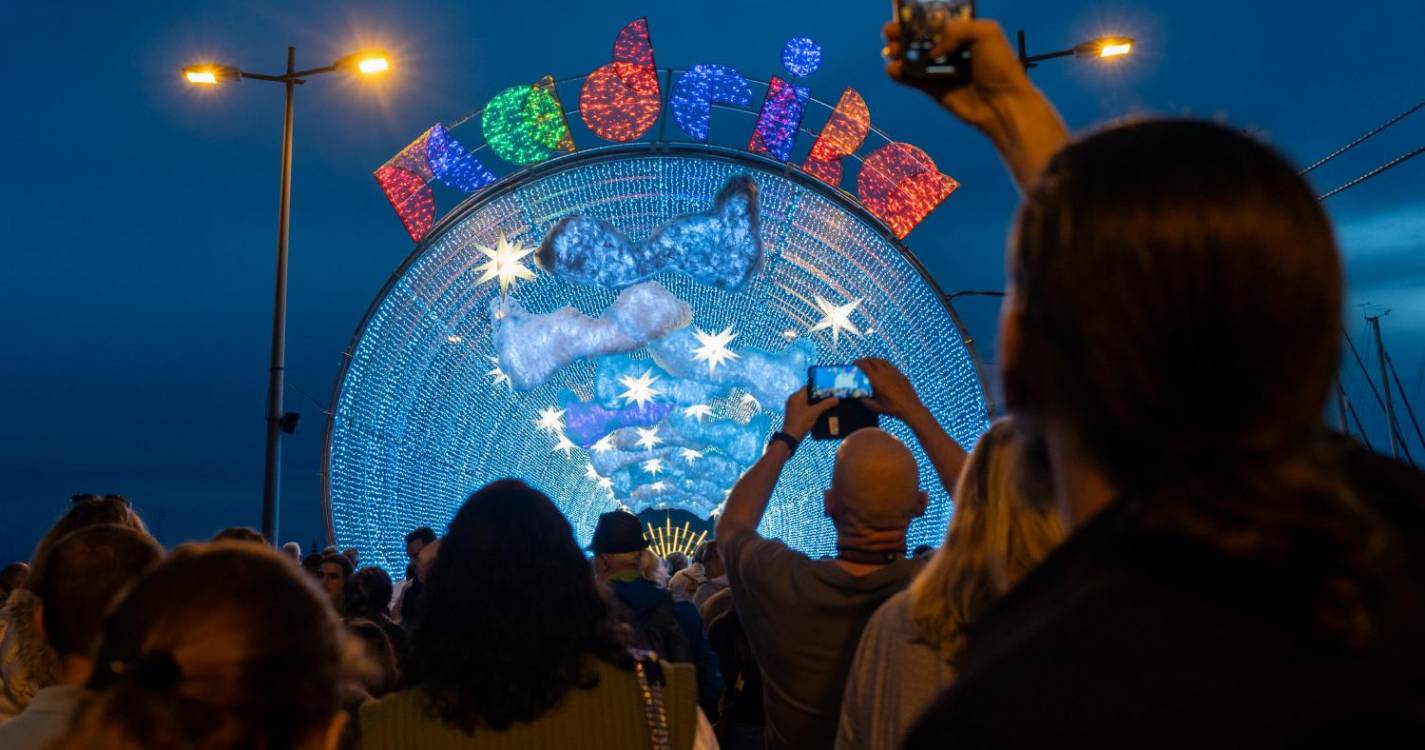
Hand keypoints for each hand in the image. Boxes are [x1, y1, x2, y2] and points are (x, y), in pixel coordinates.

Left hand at [782, 387, 838, 441]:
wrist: (790, 436)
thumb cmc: (801, 422)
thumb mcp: (815, 412)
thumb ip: (825, 405)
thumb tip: (836, 399)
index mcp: (796, 396)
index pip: (808, 387)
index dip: (818, 388)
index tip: (827, 390)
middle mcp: (793, 399)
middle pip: (807, 394)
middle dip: (818, 396)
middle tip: (828, 397)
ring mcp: (792, 406)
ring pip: (806, 401)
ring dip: (814, 403)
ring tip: (825, 404)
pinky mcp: (793, 413)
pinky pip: (803, 407)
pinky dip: (810, 408)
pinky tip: (818, 412)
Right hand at [857, 358, 928, 423]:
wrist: (910, 407)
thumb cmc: (892, 408)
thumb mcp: (876, 407)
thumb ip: (866, 402)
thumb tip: (860, 398)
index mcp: (876, 380)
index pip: (865, 366)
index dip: (859, 362)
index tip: (854, 363)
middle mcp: (884, 373)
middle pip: (873, 360)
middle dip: (866, 359)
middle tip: (862, 363)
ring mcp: (894, 372)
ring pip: (882, 361)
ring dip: (875, 360)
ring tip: (872, 364)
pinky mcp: (901, 374)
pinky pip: (890, 365)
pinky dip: (884, 365)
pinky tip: (883, 370)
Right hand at [882, 17, 1067, 187]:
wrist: (1002, 103)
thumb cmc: (999, 66)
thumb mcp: (985, 32)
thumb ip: (955, 30)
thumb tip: (933, 51)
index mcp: (964, 31)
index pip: (936, 19)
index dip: (918, 16)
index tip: (902, 12)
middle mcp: (949, 48)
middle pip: (919, 37)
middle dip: (902, 31)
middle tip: (890, 31)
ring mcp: (939, 69)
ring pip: (910, 56)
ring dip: (897, 50)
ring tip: (892, 50)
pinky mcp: (931, 88)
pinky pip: (909, 78)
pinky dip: (897, 73)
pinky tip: (894, 68)